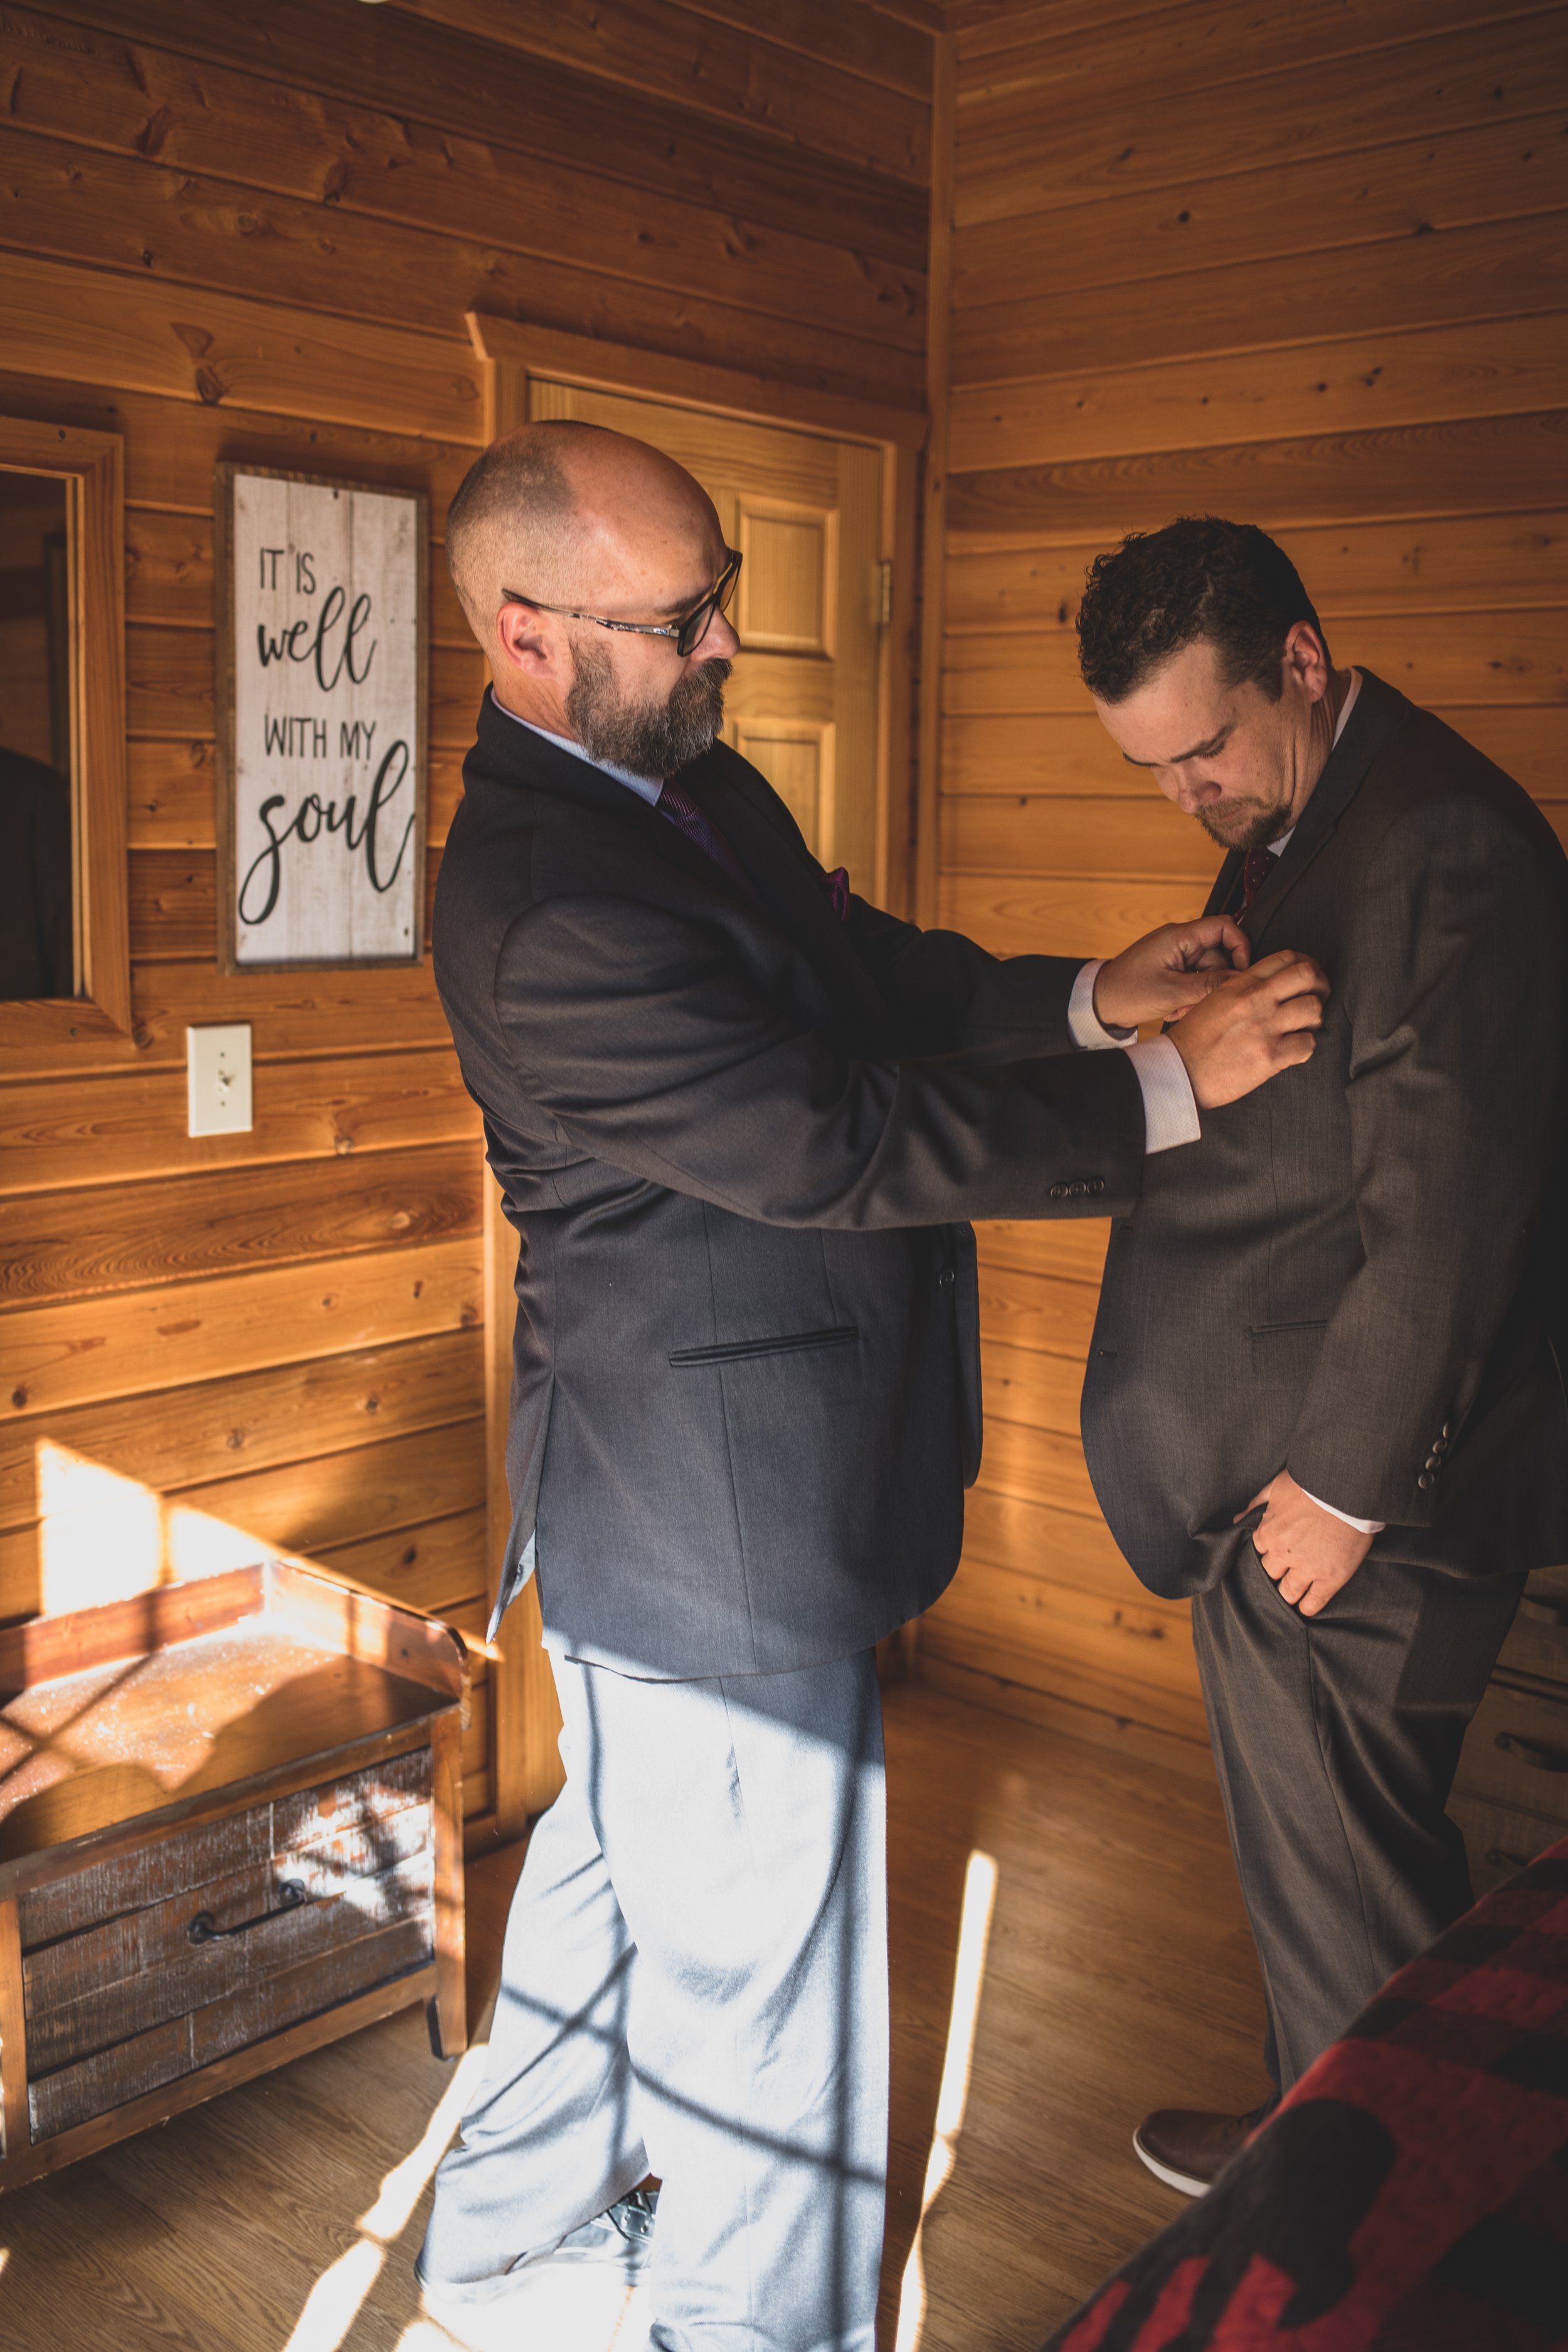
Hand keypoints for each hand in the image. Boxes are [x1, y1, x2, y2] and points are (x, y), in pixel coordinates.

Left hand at [1094, 917, 1251, 1030]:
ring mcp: (1175, 957)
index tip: (1242, 971)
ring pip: (1207, 974)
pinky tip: (1173, 1010)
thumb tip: (1240, 981)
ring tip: (1179, 1010)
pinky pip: (1193, 981)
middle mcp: (1179, 942)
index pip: (1225, 927)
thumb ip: (1209, 985)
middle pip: (1218, 956)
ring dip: (1199, 995)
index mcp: (1179, 936)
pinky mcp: (1171, 971)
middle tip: (1200, 1003)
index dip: (1240, 946)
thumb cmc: (1125, 993)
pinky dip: (1189, 997)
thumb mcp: (1172, 992)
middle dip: (1213, 983)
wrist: (1099, 1004)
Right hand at [1167, 949, 1328, 1106]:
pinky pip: (1308, 1044)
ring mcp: (1264, 1027)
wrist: (1178, 1071)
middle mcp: (1255, 1000)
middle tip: (1314, 999)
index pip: (1286, 958)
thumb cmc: (1193, 1040)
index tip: (1305, 981)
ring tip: (1302, 1028)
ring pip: (1314, 1008)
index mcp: (1240, 984)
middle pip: (1308, 974)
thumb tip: (1271, 990)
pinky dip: (1305, 1048)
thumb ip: (1243, 990)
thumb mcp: (1214, 1000)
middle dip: (1319, 986)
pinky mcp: (1270, 1057)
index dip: (1304, 966)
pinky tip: (1293, 1051)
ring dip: (1314, 1019)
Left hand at [1239, 1470, 1372, 1614]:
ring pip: (1288, 1592)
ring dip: (1288, 1593)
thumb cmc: (1312, 1483)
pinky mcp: (1330, 1578)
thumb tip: (1238, 1518)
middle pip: (1270, 1573)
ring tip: (1291, 1594)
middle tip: (1283, 1572)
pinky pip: (1314, 1601)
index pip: (1258, 1551)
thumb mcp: (1278, 1486)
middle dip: (1275, 1572)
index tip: (1273, 1552)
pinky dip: (1308, 1607)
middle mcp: (1283, 1554)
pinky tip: (1305, 1607)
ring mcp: (1307, 1569)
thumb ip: (1256, 1504)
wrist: (1348, 1490)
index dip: (1266, 1551)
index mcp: (1268, 1532)